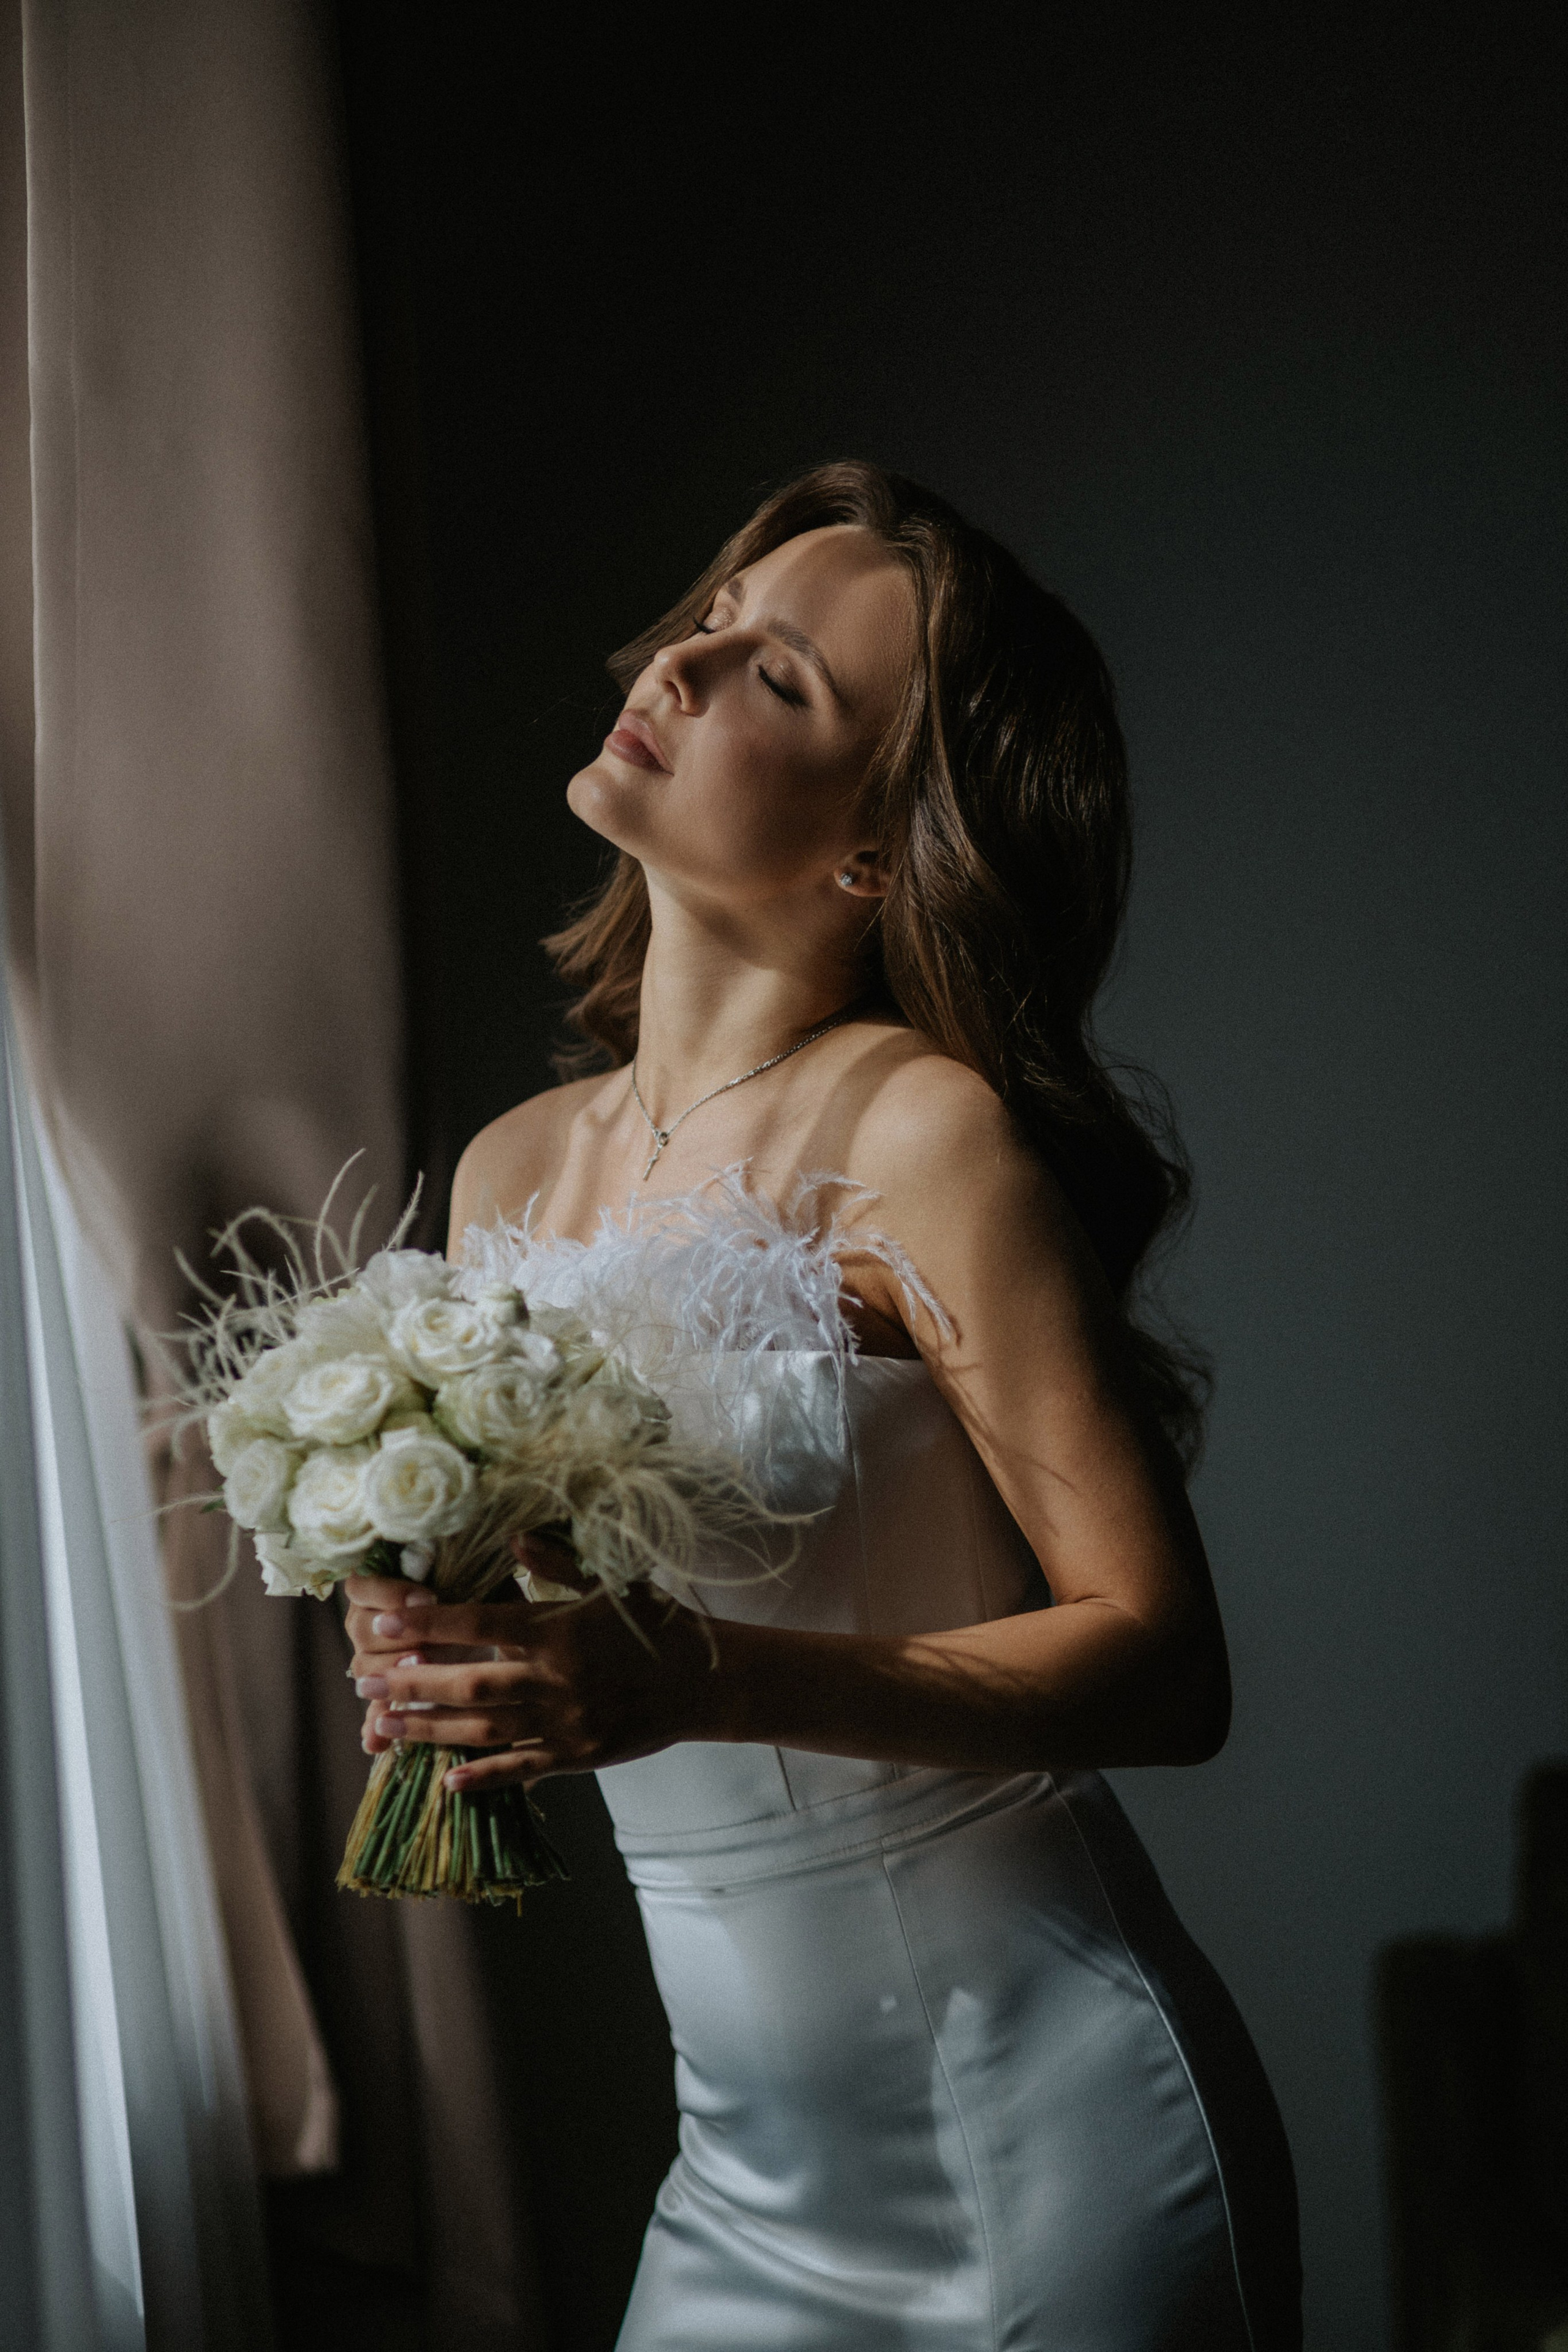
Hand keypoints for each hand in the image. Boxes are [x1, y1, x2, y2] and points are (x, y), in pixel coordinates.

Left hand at [345, 1540, 720, 1791]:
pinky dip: (482, 1776)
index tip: (383, 1624)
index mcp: (560, 1628)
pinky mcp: (577, 1756)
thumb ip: (557, 1563)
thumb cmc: (656, 1623)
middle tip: (363, 1681)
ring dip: (430, 1729)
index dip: (428, 1624)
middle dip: (412, 1682)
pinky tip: (445, 1781)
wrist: (706, 1681)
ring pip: (484, 1728)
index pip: (480, 1622)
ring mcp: (566, 1721)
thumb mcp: (612, 1582)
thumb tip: (513, 1536)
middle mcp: (557, 1677)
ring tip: (385, 1726)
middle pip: (470, 1681)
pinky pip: (521, 1769)